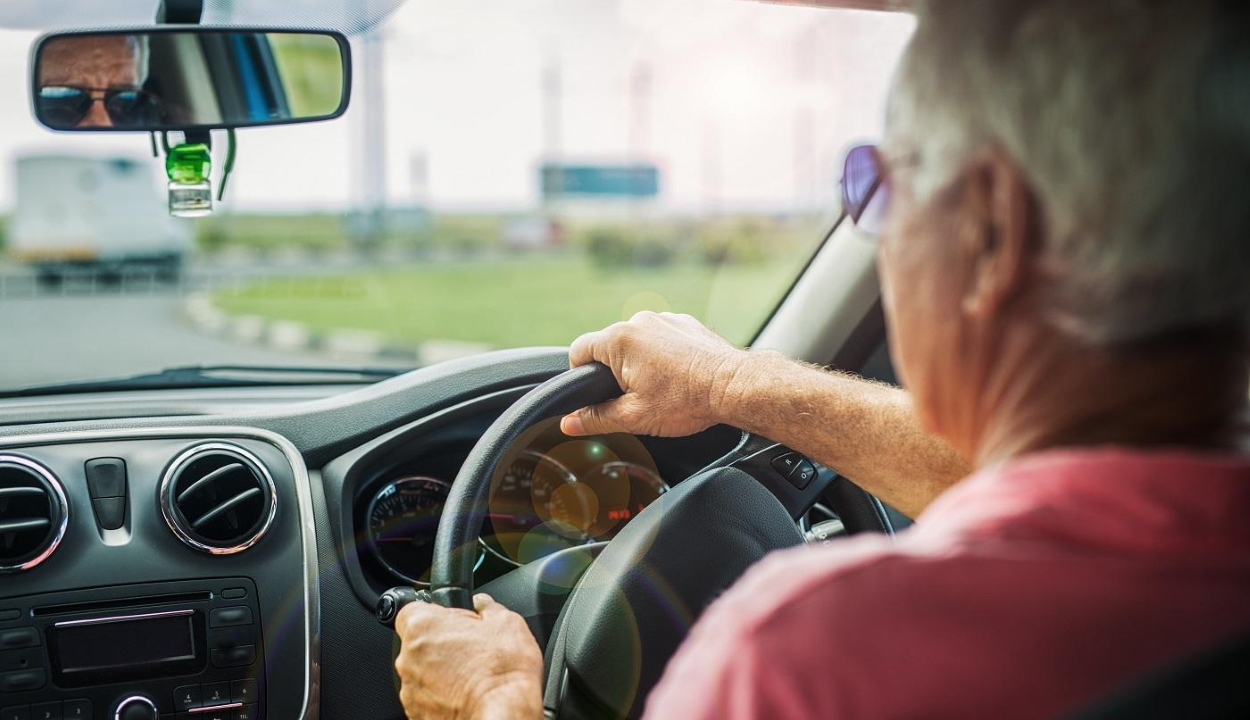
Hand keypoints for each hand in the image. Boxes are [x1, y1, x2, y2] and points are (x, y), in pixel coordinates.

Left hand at [394, 594, 543, 719]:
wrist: (503, 715)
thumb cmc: (502, 672)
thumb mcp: (506, 623)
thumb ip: (487, 607)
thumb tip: (482, 604)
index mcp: (422, 627)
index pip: (412, 609)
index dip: (435, 614)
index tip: (453, 621)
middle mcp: (408, 659)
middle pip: (417, 642)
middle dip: (440, 644)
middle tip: (470, 649)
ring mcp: (410, 690)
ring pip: (421, 672)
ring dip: (440, 671)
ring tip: (471, 675)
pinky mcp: (416, 714)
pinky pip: (426, 698)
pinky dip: (442, 696)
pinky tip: (466, 694)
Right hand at [563, 311, 750, 436]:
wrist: (734, 386)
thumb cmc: (687, 401)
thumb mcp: (634, 417)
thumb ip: (596, 419)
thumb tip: (569, 423)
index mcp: (619, 340)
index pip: (578, 351)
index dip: (578, 375)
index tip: (592, 394)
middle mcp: (639, 321)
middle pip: (609, 347)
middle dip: (614, 373)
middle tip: (633, 398)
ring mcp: (664, 319)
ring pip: (637, 343)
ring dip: (640, 363)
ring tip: (661, 389)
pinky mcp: (684, 323)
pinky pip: (661, 338)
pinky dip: (663, 355)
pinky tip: (677, 377)